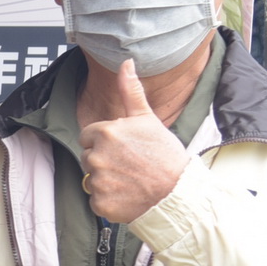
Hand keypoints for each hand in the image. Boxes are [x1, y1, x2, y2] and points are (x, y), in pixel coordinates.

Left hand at [78, 61, 189, 224]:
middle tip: (129, 164)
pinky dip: (109, 199)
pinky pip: (96, 199)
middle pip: (88, 156)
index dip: (105, 142)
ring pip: (92, 178)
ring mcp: (97, 180)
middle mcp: (96, 155)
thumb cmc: (165, 154)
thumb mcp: (148, 119)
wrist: (178, 191)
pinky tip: (127, 194)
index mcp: (105, 132)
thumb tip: (125, 63)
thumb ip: (131, 91)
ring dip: (106, 180)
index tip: (124, 149)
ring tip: (130, 179)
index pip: (88, 136)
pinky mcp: (100, 202)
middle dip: (104, 160)